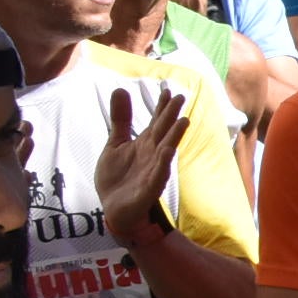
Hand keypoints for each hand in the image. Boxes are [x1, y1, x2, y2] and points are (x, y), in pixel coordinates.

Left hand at [95, 88, 188, 248]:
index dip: (162, 107)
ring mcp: (153, 170)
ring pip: (166, 150)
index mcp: (145, 143)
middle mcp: (152, 154)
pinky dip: (163, 163)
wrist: (114, 208)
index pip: (156, 121)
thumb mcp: (115, 144)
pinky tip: (168, 151)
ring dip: (175, 136)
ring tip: (183, 121)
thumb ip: (121, 120)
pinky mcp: (149, 187)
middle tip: (181, 97)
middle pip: (163, 131)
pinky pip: (158, 174)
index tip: (168, 90)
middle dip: (171, 115)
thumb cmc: (117, 176)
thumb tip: (120, 89)